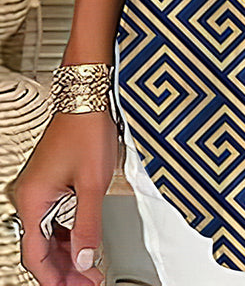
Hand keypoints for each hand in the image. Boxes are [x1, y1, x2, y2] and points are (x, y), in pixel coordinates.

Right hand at [6, 109, 119, 284]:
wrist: (88, 98)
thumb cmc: (86, 130)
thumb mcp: (92, 184)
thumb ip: (88, 226)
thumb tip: (86, 259)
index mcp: (33, 200)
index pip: (36, 256)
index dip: (56, 278)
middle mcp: (30, 196)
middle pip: (40, 248)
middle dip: (63, 270)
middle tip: (87, 283)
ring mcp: (39, 189)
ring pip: (47, 234)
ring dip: (66, 254)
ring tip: (88, 269)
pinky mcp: (51, 181)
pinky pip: (53, 218)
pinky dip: (67, 235)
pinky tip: (81, 243)